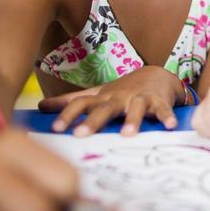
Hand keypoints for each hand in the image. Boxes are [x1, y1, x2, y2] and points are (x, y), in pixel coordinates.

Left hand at [38, 65, 185, 135]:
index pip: (81, 104)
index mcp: (102, 98)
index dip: (67, 115)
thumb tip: (39, 107)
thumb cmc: (122, 90)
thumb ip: (70, 101)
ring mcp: (139, 99)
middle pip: (104, 108)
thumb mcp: (97, 94)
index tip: (55, 130)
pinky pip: (163, 110)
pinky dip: (167, 117)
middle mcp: (119, 98)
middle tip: (80, 135)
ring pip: (135, 108)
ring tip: (128, 134)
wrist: (157, 75)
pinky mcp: (159, 102)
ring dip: (132, 120)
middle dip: (93, 121)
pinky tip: (170, 126)